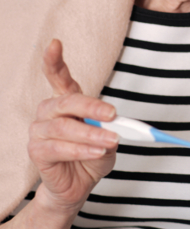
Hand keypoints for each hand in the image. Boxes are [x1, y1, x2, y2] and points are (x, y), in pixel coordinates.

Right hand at [28, 40, 118, 212]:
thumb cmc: (94, 154)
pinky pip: (58, 148)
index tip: (55, 43)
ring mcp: (40, 131)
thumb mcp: (109, 137)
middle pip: (67, 102)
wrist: (79, 184)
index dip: (54, 60)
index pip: (58, 76)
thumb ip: (110, 126)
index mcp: (67, 101)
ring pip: (65, 128)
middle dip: (92, 107)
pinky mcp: (37, 152)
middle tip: (113, 115)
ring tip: (111, 142)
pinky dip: (81, 150)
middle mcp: (49, 112)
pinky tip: (96, 152)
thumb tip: (113, 121)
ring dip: (92, 135)